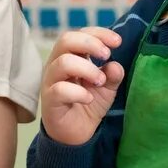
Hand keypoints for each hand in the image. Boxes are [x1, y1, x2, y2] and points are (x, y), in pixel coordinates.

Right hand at [40, 27, 123, 145]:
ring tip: (100, 81)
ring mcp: (50, 81)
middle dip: (90, 44)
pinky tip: (89, 99)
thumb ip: (112, 75)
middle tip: (107, 55)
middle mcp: (57, 64)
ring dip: (87, 69)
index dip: (98, 33)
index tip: (117, 42)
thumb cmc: (87, 103)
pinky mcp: (49, 100)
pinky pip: (60, 90)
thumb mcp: (106, 87)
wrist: (75, 134)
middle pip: (66, 40)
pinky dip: (78, 92)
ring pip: (63, 62)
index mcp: (70, 55)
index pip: (79, 34)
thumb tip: (116, 65)